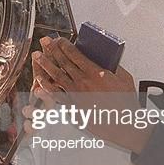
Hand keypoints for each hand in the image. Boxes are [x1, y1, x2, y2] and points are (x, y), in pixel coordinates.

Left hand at [32, 37, 148, 151]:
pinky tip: (39, 81)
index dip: (64, 45)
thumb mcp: (124, 78)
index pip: (74, 54)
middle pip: (63, 62)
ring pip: (56, 76)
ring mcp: (76, 94)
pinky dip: (46, 87)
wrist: (123, 124)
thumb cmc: (125, 104)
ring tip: (37, 56)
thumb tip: (106, 59)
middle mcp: (83, 82)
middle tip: (44, 42)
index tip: (58, 40)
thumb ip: (113, 67)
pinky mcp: (73, 106)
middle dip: (52, 50)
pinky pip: (56, 95)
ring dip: (45, 64)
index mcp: (95, 72)